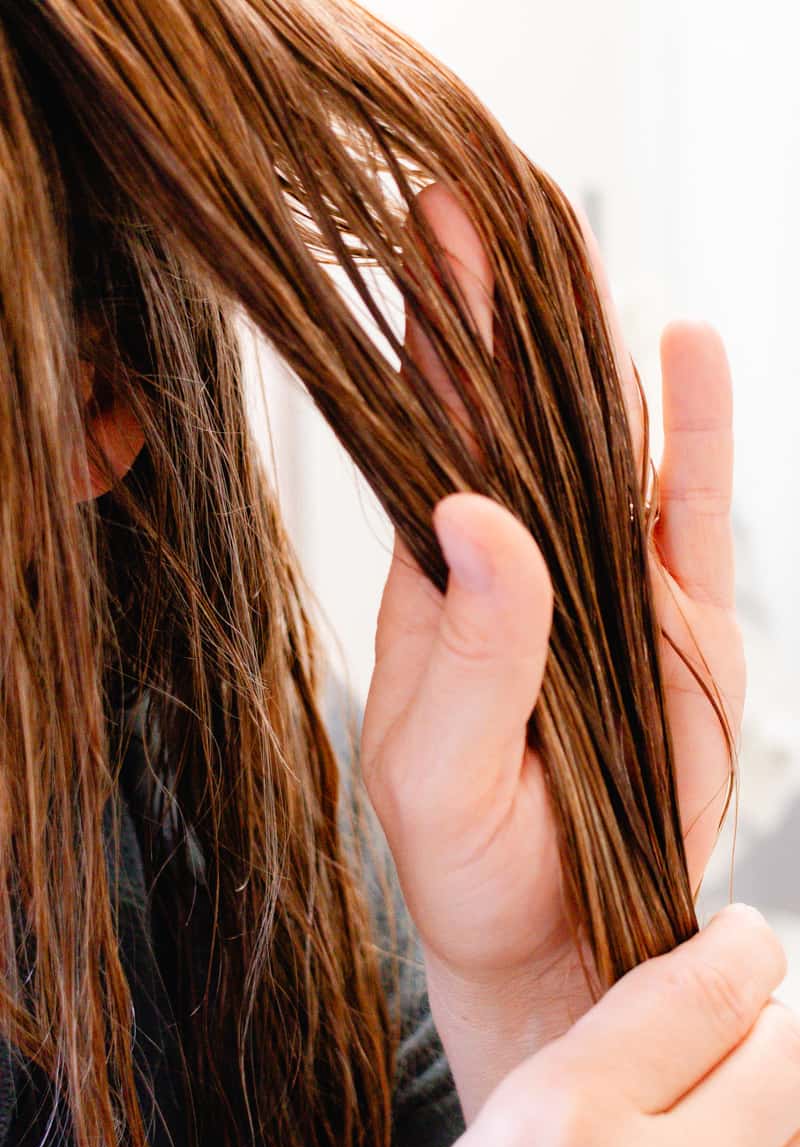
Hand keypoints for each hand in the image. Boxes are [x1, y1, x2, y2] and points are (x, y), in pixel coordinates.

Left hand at [361, 183, 743, 1117]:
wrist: (565, 939)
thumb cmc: (475, 865)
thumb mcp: (440, 774)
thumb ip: (468, 655)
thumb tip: (479, 515)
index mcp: (440, 593)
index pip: (430, 448)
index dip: (425, 352)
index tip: (416, 255)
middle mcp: (523, 567)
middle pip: (515, 418)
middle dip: (498, 314)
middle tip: (471, 204)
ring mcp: (608, 582)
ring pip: (605, 441)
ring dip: (590, 346)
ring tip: (570, 242)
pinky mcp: (683, 616)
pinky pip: (694, 507)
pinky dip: (698, 432)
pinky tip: (688, 346)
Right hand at [415, 907, 799, 1146]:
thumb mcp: (502, 1135)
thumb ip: (603, 1062)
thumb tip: (712, 993)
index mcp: (569, 1124)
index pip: (706, 994)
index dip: (739, 949)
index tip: (743, 937)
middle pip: (783, 1058)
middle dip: (764, 1030)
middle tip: (736, 1029)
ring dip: (780, 1114)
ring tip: (729, 1118)